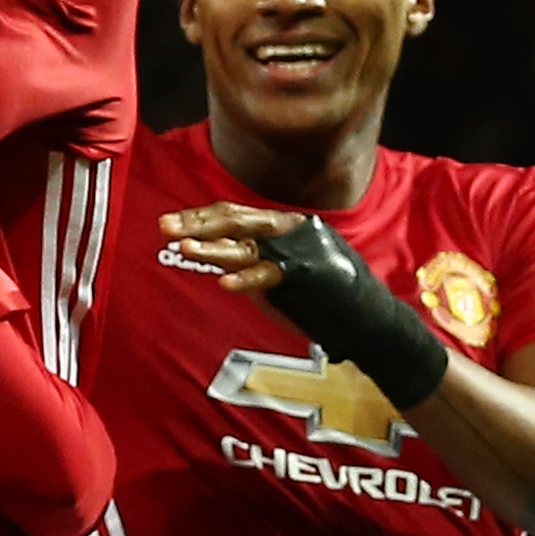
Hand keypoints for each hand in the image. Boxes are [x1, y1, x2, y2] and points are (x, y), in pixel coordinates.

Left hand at [168, 205, 455, 414]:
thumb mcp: (285, 273)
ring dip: (213, 247)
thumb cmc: (326, 300)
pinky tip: (223, 283)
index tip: (173, 223)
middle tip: (165, 228)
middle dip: (198, 224)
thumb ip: (256, 262)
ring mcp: (299, 251)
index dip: (202, 217)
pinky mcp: (306, 275)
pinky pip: (269, 274)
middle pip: (236, 220)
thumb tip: (218, 259)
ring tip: (184, 249)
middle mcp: (291, 231)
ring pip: (247, 244)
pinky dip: (246, 278)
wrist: (370, 321)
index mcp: (286, 226)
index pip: (236, 214)